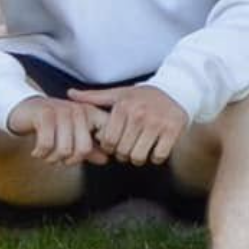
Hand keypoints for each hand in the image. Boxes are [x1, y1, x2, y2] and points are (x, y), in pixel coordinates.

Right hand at [8, 93, 106, 166]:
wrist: (25, 109)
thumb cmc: (53, 124)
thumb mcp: (74, 135)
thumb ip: (90, 148)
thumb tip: (105, 160)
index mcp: (92, 115)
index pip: (107, 135)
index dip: (101, 151)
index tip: (85, 155)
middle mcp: (80, 111)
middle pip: (83, 150)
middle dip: (69, 161)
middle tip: (59, 159)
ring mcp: (63, 111)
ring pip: (64, 149)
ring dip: (52, 159)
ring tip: (47, 155)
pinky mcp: (45, 114)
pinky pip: (47, 144)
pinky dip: (40, 153)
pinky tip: (37, 152)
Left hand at [66, 84, 188, 166]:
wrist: (178, 90)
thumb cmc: (144, 96)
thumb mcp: (120, 94)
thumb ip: (94, 97)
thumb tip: (70, 94)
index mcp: (124, 106)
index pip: (108, 141)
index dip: (110, 147)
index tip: (116, 143)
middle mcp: (140, 114)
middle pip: (122, 151)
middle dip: (123, 154)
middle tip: (129, 147)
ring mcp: (157, 123)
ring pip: (139, 156)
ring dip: (138, 158)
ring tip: (140, 149)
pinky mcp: (173, 131)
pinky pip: (158, 156)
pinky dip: (156, 157)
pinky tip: (156, 147)